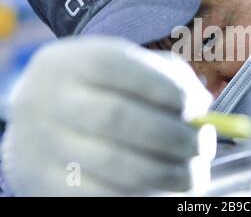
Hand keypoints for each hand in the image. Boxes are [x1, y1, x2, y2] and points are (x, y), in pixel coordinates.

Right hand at [1, 37, 214, 195]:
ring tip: (194, 172)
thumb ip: (165, 75)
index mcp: (71, 62)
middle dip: (174, 135)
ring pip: (116, 166)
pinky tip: (165, 188)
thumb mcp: (122, 66)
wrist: (38, 119)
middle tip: (204, 144)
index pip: (120, 67)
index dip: (168, 88)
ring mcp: (43, 146)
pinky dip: (147, 196)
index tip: (199, 106)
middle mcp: (48, 100)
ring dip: (170, 173)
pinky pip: (106, 197)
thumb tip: (202, 106)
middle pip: (118, 118)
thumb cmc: (98, 89)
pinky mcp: (45, 185)